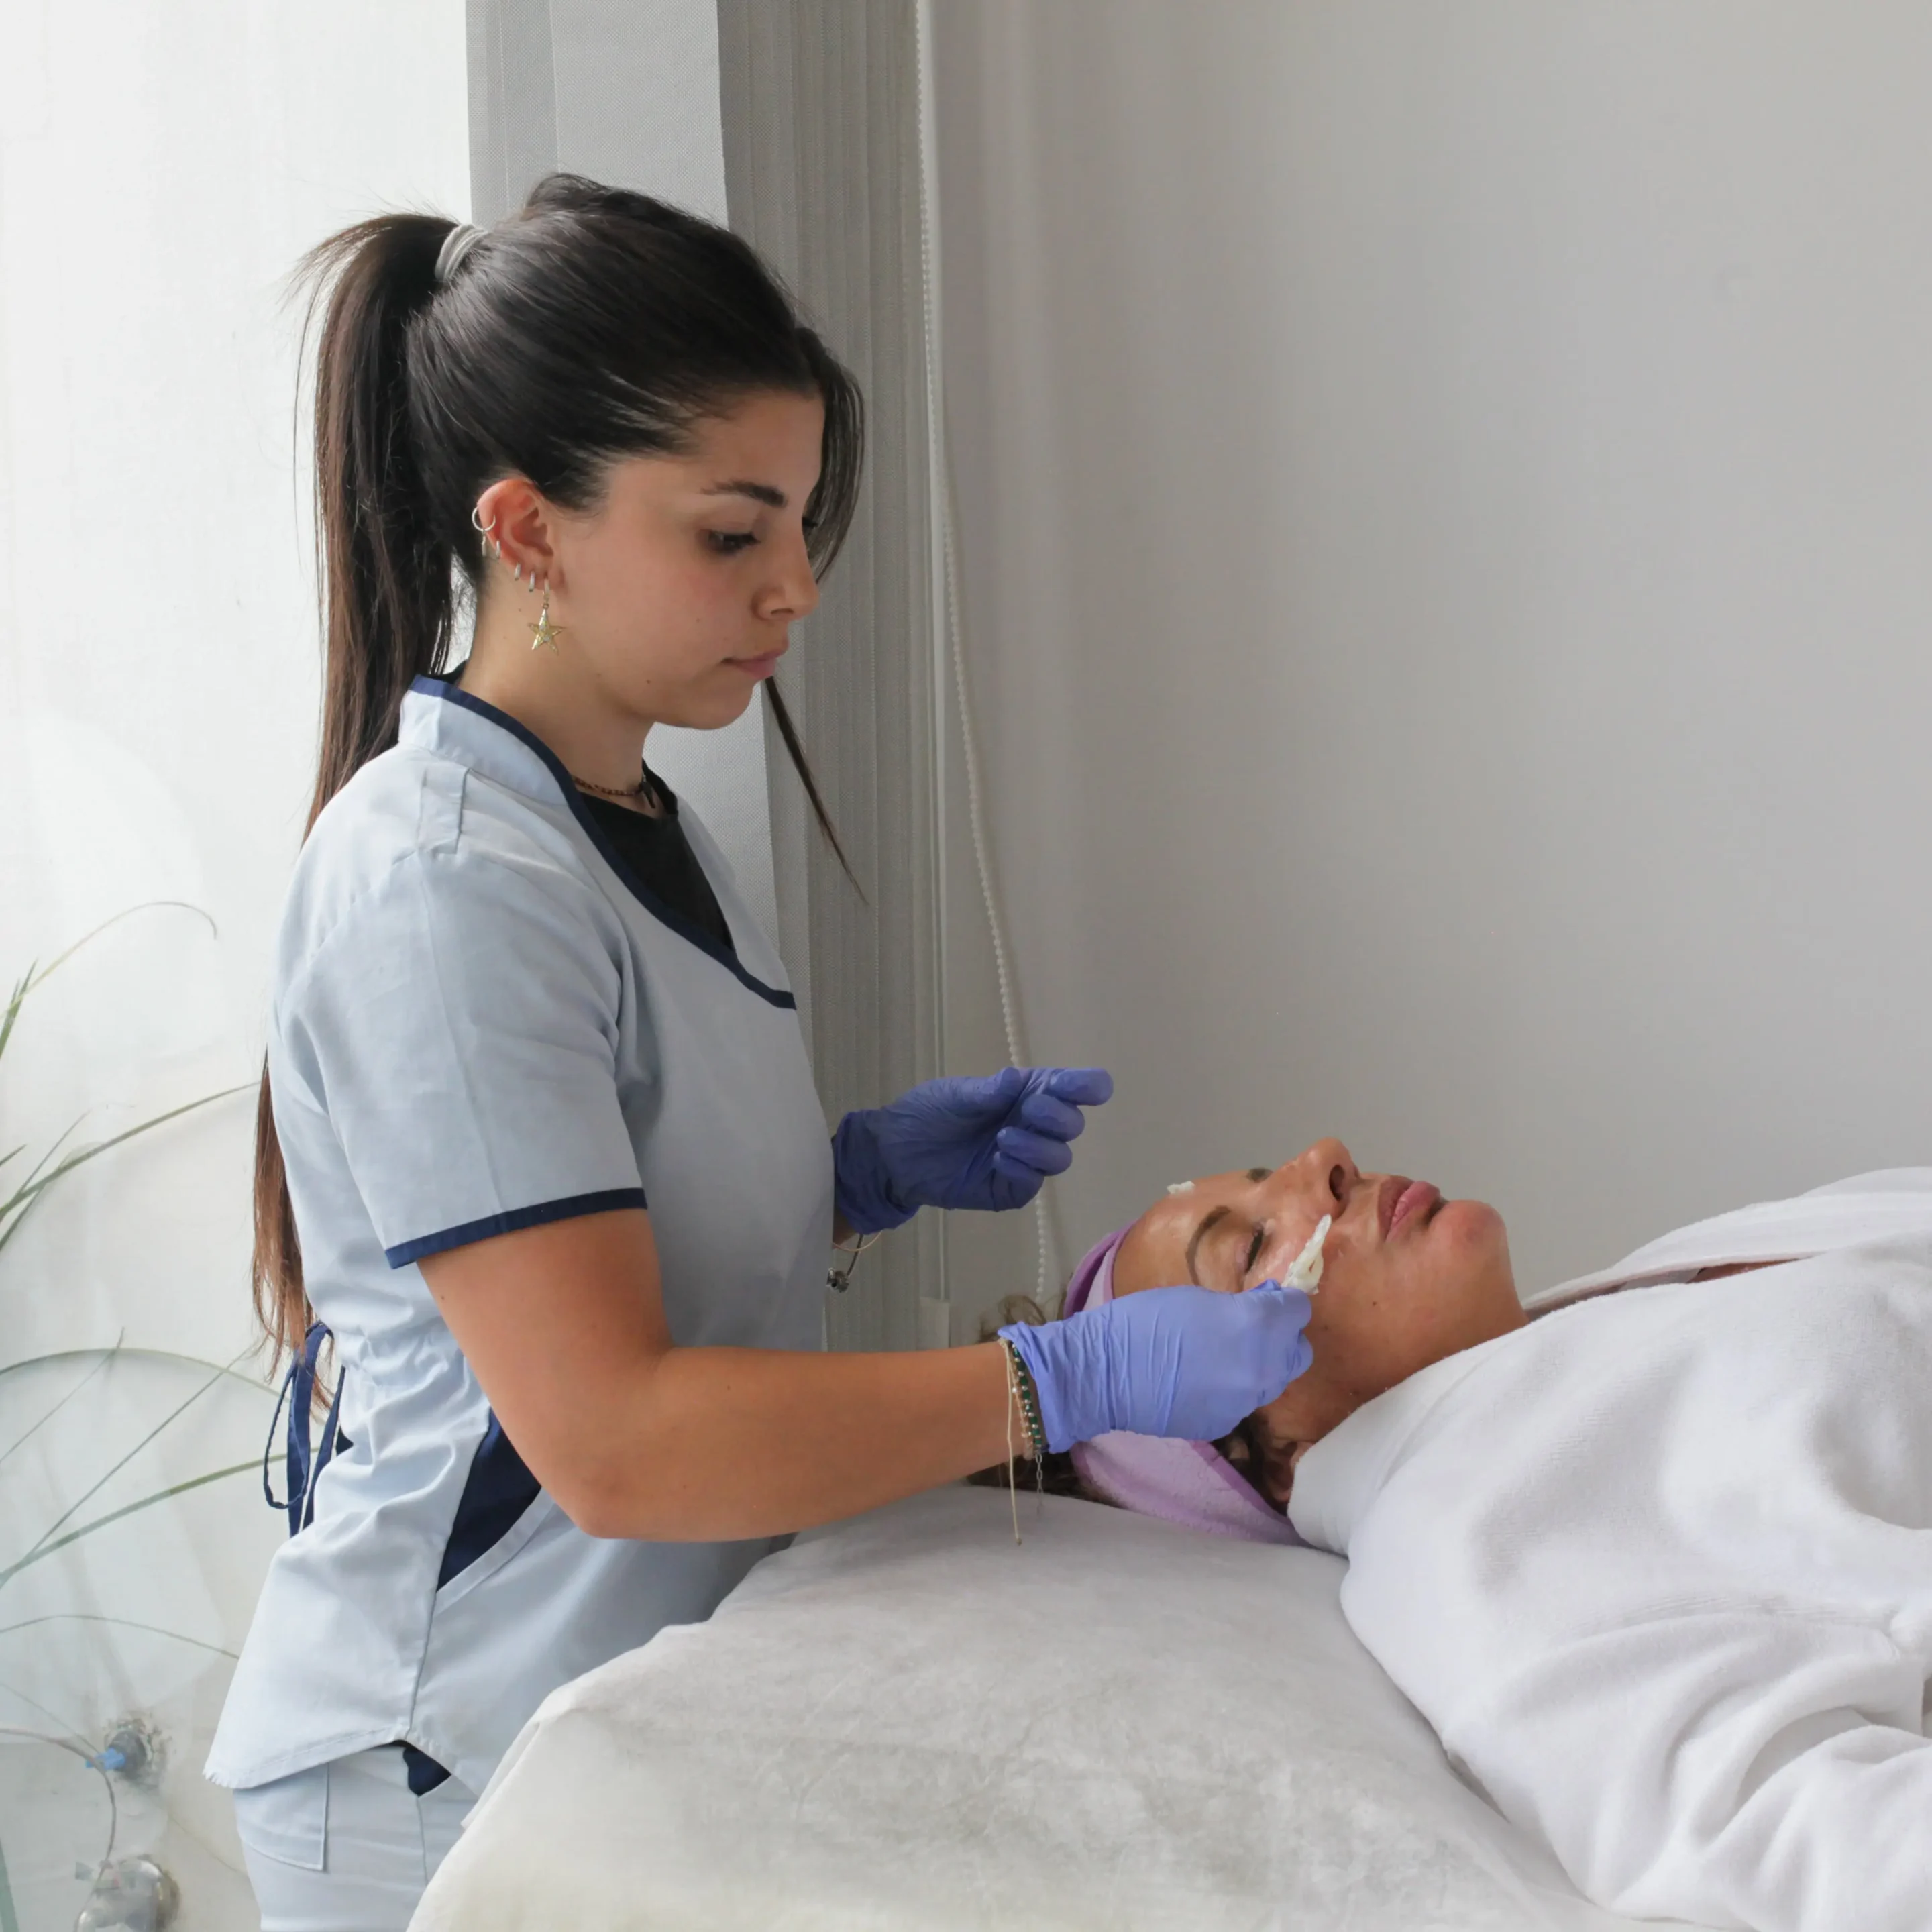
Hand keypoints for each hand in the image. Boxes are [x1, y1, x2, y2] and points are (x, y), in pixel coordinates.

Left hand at [832, 1066, 1113, 1234]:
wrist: (894, 1153)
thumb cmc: (927, 1113)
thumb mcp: (957, 1095)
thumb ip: (990, 1091)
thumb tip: (1017, 1080)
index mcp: (1027, 1094)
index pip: (1073, 1089)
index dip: (1087, 1087)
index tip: (1088, 1089)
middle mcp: (1033, 1126)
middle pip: (1073, 1125)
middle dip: (1058, 1116)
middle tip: (1029, 1110)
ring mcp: (1024, 1160)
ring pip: (1060, 1158)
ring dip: (1038, 1147)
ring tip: (1002, 1140)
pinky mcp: (1009, 1189)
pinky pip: (1033, 1183)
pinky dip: (1022, 1169)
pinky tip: (997, 1161)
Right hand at [1000, 1281, 1314, 1451]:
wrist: (1104, 1374)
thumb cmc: (1144, 1321)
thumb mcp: (1196, 1297)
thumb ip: (1240, 1304)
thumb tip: (1265, 1304)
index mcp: (1256, 1327)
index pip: (1298, 1311)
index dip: (1283, 1303)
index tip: (1266, 1299)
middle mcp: (1262, 1368)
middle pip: (1297, 1352)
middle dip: (1281, 1337)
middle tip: (1252, 1327)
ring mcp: (1245, 1403)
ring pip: (1272, 1381)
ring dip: (1259, 1365)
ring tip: (1223, 1355)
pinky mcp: (1226, 1424)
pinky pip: (1243, 1402)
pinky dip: (1232, 1390)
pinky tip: (1201, 1380)